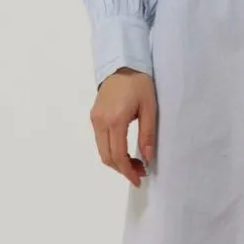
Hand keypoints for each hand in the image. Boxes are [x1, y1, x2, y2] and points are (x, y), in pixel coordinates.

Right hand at [89, 68, 157, 186]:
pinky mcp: (94, 116)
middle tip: (139, 173)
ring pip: (102, 150)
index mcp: (115, 120)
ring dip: (116, 161)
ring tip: (134, 163)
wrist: (122, 63)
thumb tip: (148, 158)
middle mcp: (101, 122)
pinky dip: (111, 150)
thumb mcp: (149, 107)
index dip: (127, 171)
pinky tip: (125, 151)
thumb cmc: (139, 83)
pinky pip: (100, 140)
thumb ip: (147, 133)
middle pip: (107, 156)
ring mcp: (95, 119)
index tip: (138, 180)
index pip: (118, 155)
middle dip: (122, 169)